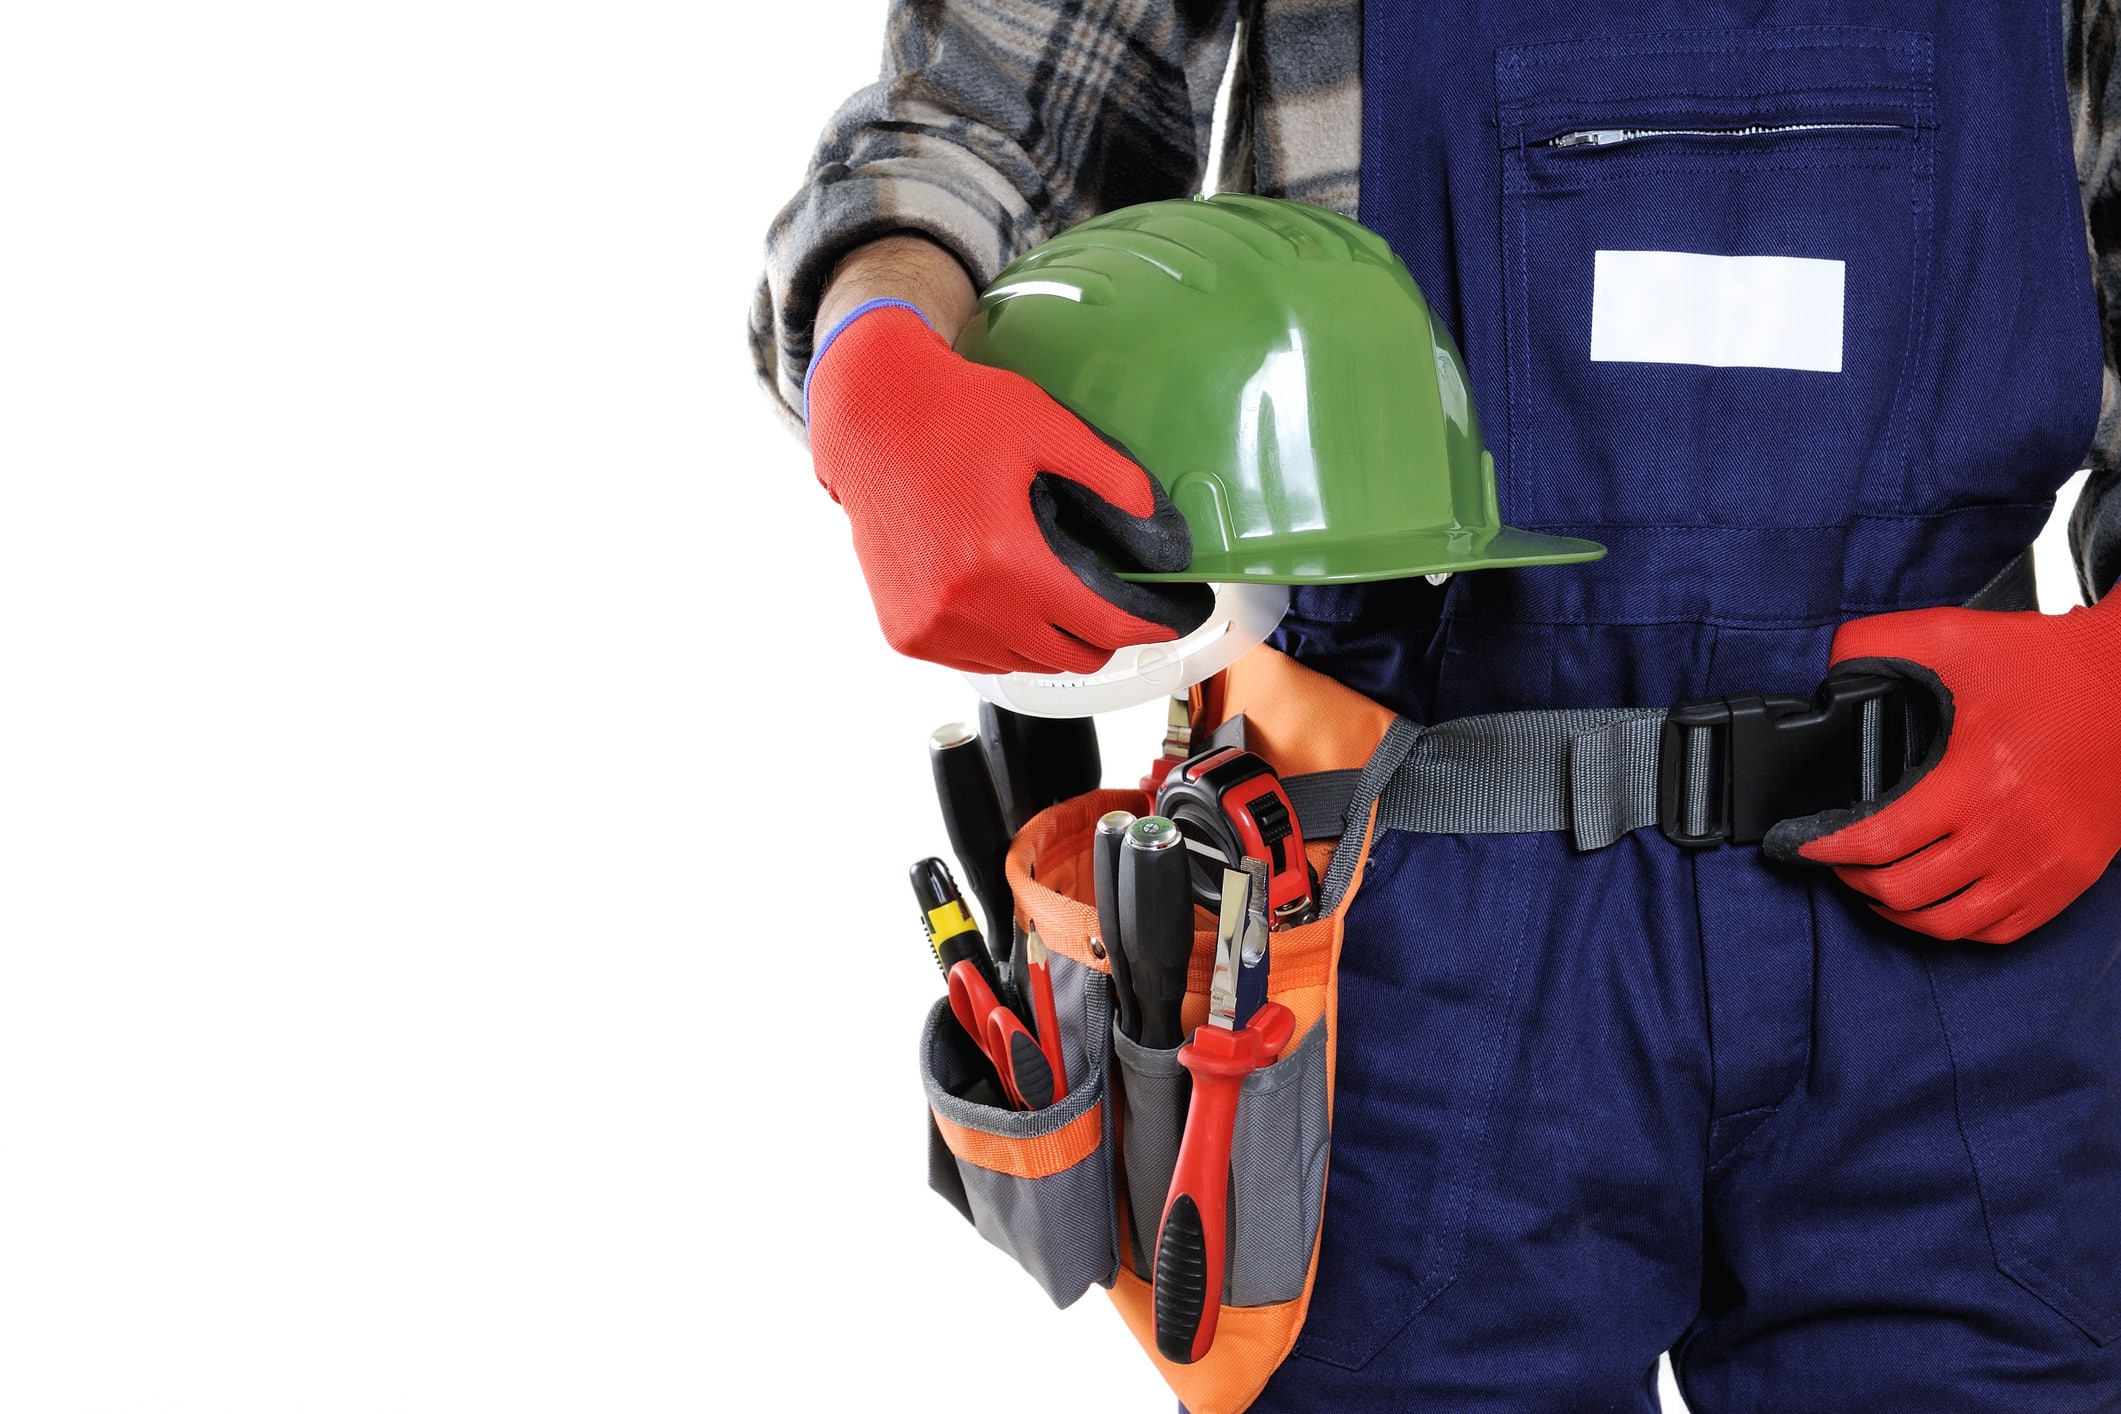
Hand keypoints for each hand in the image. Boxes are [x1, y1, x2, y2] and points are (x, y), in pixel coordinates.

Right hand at [805, 299, 1209, 674]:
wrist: (869, 418)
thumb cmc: (953, 416)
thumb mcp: (1045, 426)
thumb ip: (1110, 475)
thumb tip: (1158, 526)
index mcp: (1004, 557)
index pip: (1102, 625)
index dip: (1146, 628)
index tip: (1167, 622)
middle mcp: (964, 604)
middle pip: (1069, 657)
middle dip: (1102, 636)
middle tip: (1110, 603)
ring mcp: (931, 626)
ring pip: (1025, 665)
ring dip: (1051, 641)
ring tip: (1053, 595)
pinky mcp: (906, 634)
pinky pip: (980, 661)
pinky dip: (1004, 642)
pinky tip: (1005, 600)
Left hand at [1765, 598, 2120, 941]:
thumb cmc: (2048, 665)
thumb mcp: (1953, 636)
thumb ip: (1875, 645)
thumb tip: (1826, 672)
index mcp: (1973, 781)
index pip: (1875, 842)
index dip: (1819, 849)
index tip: (1792, 843)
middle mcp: (2008, 833)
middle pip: (1902, 891)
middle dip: (1850, 878)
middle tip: (1833, 858)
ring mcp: (2041, 865)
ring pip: (1946, 924)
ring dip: (1895, 908)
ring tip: (1873, 881)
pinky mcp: (2068, 879)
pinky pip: (1997, 930)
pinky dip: (1953, 924)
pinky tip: (1932, 898)